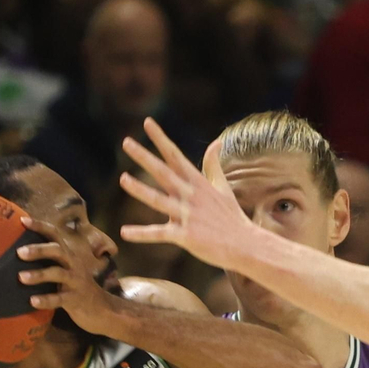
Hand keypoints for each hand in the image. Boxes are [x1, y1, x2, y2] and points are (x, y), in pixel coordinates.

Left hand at [15, 216, 121, 334]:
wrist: (101, 308)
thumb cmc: (77, 285)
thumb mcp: (68, 267)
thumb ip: (53, 257)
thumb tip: (24, 247)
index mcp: (69, 254)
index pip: (55, 235)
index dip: (40, 226)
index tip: (23, 220)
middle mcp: (73, 264)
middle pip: (58, 251)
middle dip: (39, 250)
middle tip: (19, 252)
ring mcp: (75, 281)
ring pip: (58, 274)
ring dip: (39, 275)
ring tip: (21, 277)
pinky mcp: (75, 299)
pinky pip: (59, 299)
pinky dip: (46, 300)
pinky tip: (32, 301)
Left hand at [118, 119, 257, 271]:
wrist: (245, 245)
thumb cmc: (232, 217)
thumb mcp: (223, 187)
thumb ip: (214, 165)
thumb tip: (216, 142)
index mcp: (198, 183)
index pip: (176, 156)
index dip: (161, 139)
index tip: (147, 122)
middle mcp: (191, 196)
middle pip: (164, 173)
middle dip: (144, 157)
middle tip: (126, 142)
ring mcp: (188, 216)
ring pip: (158, 200)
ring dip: (140, 190)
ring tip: (123, 179)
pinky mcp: (185, 236)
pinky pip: (159, 234)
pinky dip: (141, 234)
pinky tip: (124, 232)